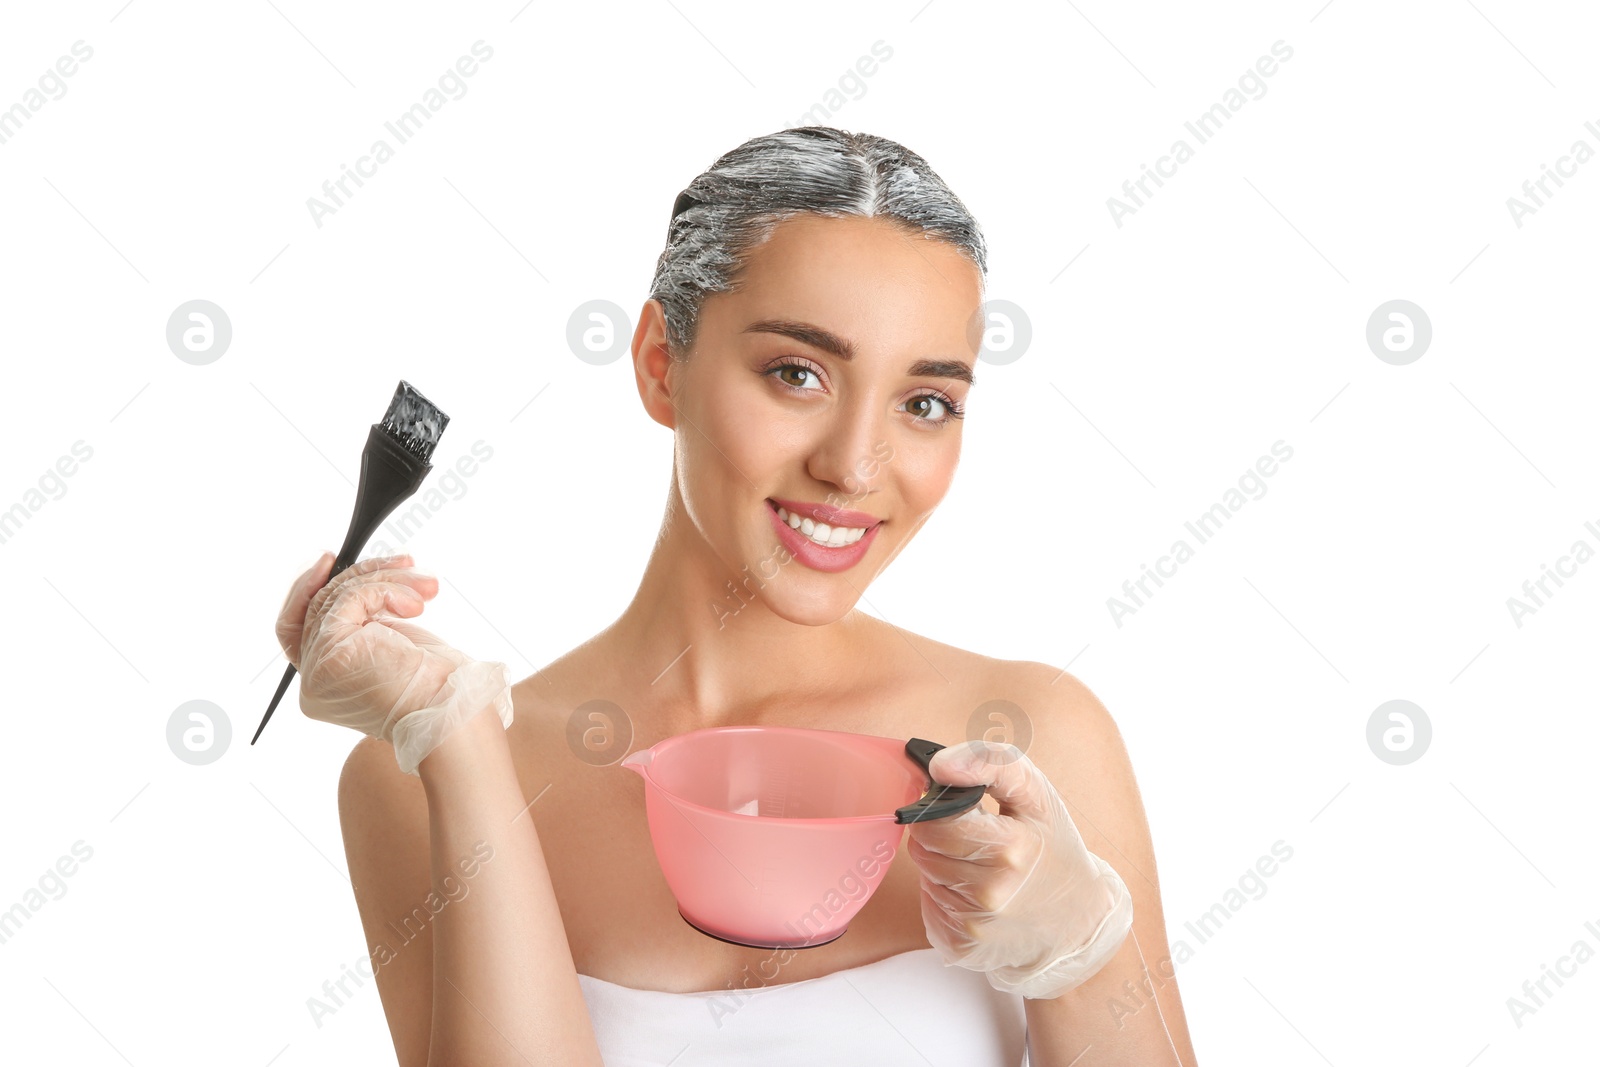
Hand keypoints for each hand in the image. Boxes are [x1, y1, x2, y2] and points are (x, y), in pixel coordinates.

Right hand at [273, 551, 511, 773]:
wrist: (453, 711)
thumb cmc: (438, 688)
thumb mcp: (394, 646)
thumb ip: (367, 622)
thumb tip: (366, 580)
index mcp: (326, 683)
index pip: (296, 627)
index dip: (306, 589)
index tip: (330, 560)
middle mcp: (314, 682)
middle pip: (320, 606)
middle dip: (368, 576)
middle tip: (407, 562)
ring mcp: (318, 670)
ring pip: (336, 597)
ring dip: (388, 579)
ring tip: (427, 586)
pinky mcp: (331, 654)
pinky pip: (349, 599)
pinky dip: (385, 589)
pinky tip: (415, 604)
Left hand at [905, 740, 1133, 998]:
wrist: (1077, 921)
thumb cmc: (1052, 847)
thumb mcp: (1036, 793)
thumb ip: (989, 762)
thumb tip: (938, 766)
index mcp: (1010, 847)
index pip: (935, 818)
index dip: (942, 806)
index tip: (964, 807)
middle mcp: (991, 892)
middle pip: (923, 845)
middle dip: (941, 833)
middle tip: (975, 836)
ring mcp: (974, 924)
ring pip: (925, 873)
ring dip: (942, 863)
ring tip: (980, 865)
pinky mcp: (960, 946)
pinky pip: (928, 905)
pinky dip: (945, 895)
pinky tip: (975, 895)